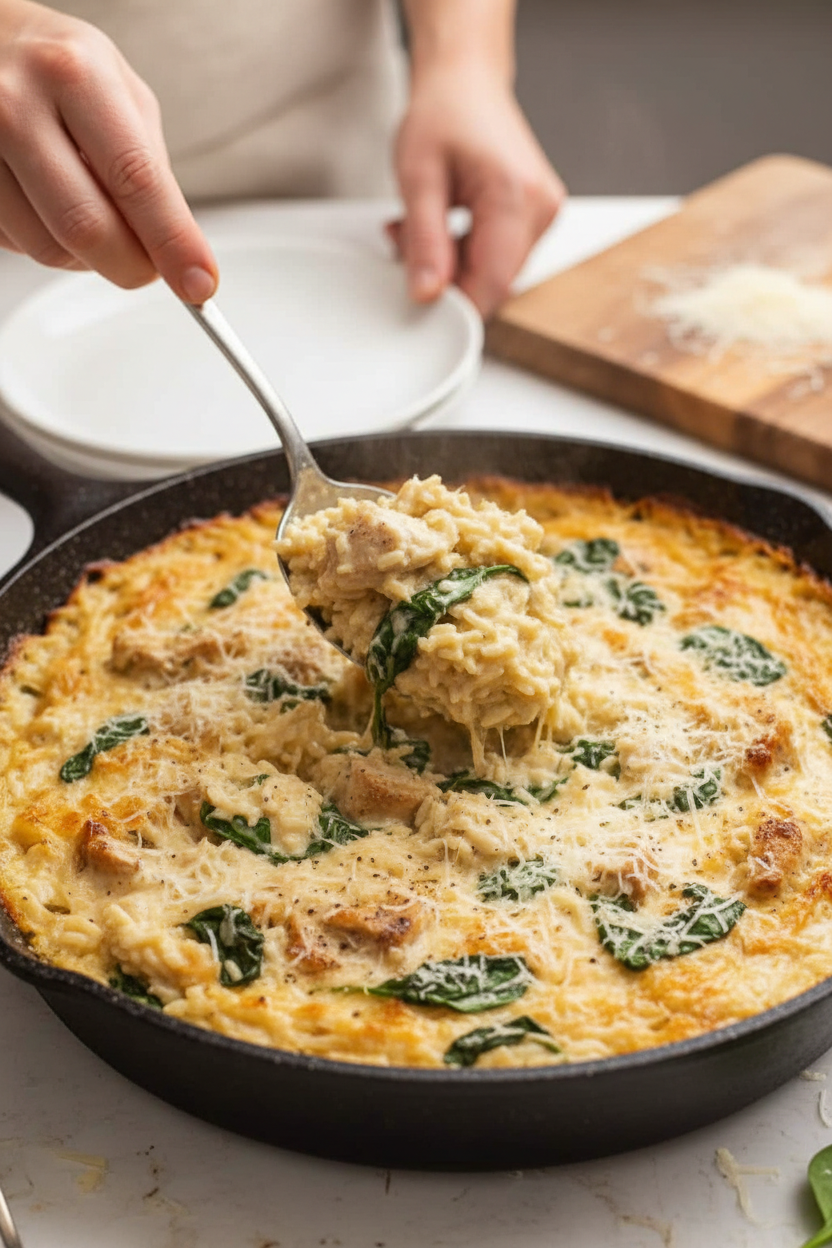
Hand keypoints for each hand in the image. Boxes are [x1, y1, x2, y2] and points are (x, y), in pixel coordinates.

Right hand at [0, 0, 216, 299]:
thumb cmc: (59, 69)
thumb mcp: (119, 91)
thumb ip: (149, 167)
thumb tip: (176, 247)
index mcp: (75, 75)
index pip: (135, 179)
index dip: (172, 242)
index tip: (198, 283)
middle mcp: (17, 104)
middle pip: (87, 228)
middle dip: (131, 266)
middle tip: (148, 268)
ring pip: (49, 249)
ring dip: (87, 257)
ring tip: (92, 214)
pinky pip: (18, 245)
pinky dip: (48, 241)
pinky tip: (48, 202)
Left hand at [390, 62, 564, 317]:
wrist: (466, 80)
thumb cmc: (445, 111)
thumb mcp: (418, 177)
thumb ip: (424, 241)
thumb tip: (428, 293)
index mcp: (516, 194)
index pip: (493, 282)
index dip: (457, 304)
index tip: (422, 302)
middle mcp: (541, 207)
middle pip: (496, 281)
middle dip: (449, 279)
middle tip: (407, 245)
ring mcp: (543, 213)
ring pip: (495, 273)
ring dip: (453, 265)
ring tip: (422, 226)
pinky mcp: (534, 217)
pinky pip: (499, 257)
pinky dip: (465, 253)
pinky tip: (444, 228)